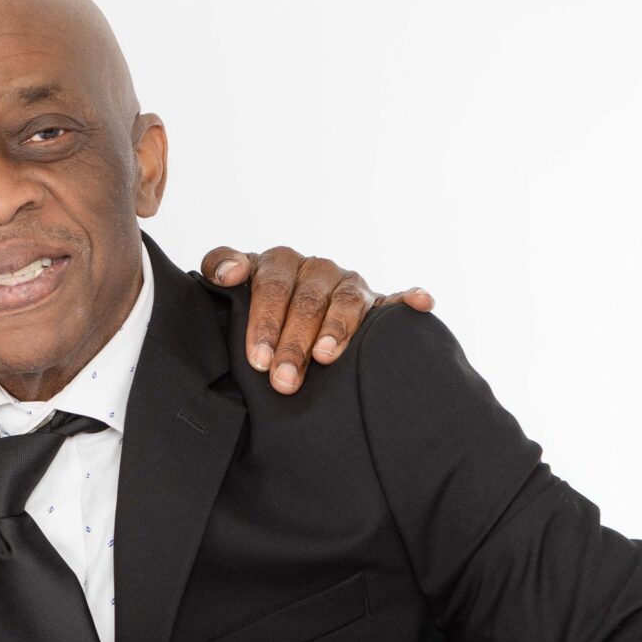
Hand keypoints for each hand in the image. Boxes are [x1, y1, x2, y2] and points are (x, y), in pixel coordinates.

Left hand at [197, 244, 436, 393]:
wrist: (278, 313)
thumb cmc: (251, 304)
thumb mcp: (230, 285)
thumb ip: (220, 267)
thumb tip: (229, 273)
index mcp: (281, 262)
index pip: (272, 286)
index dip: (264, 322)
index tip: (258, 359)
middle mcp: (317, 269)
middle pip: (307, 301)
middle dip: (295, 342)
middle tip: (284, 379)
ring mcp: (349, 285)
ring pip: (348, 301)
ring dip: (338, 329)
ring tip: (327, 357)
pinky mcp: (377, 302)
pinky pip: (396, 298)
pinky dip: (409, 298)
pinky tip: (421, 304)